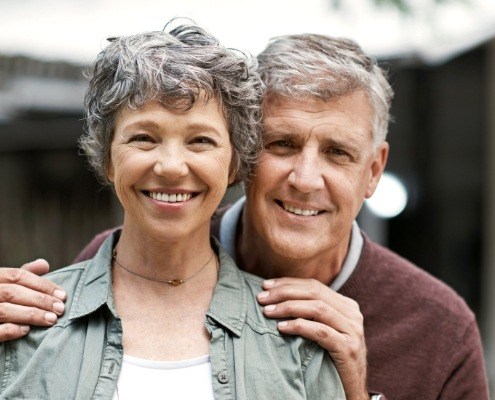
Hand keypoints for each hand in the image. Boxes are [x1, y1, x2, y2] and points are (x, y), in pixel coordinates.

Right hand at [0, 259, 65, 341]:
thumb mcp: (6, 283)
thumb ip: (23, 275)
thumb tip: (44, 264)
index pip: (18, 276)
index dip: (42, 284)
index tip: (62, 295)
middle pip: (13, 292)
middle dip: (40, 300)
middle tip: (60, 309)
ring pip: (5, 310)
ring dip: (31, 315)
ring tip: (51, 319)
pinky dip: (10, 329)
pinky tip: (26, 330)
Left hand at [257, 277, 368, 399]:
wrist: (350, 390)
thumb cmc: (331, 359)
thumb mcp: (326, 330)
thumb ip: (311, 313)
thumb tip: (278, 296)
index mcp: (346, 305)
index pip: (314, 285)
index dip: (288, 283)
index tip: (266, 285)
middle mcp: (352, 314)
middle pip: (314, 293)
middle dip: (284, 292)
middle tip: (261, 298)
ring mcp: (353, 331)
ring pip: (317, 309)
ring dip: (288, 307)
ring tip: (267, 311)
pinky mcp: (348, 348)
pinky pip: (320, 331)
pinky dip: (299, 326)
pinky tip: (281, 327)